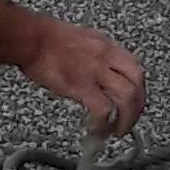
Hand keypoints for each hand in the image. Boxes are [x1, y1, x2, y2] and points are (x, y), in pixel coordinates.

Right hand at [19, 18, 145, 133]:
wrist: (30, 38)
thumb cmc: (47, 38)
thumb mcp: (82, 39)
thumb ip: (96, 56)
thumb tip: (101, 75)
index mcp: (105, 45)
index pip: (135, 67)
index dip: (139, 90)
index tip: (133, 105)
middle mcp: (105, 56)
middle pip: (137, 82)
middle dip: (137, 108)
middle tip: (128, 123)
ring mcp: (94, 70)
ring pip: (127, 97)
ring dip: (125, 120)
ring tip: (114, 132)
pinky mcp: (80, 85)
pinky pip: (104, 110)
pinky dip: (105, 125)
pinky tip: (96, 131)